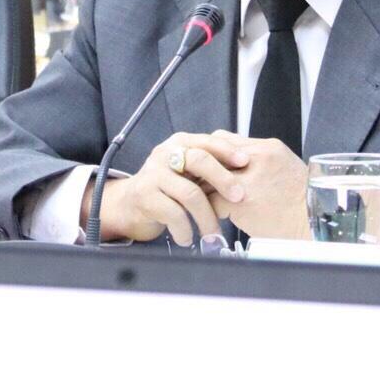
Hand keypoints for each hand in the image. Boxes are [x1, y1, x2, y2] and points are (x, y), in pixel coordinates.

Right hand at [81, 133, 247, 245]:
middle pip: (200, 160)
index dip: (229, 152)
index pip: (208, 141)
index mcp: (181, 143)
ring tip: (214, 234)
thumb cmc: (168, 188)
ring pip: (190, 193)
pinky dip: (185, 229)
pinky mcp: (145, 195)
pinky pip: (173, 213)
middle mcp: (166, 153)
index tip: (247, 163)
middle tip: (239, 198)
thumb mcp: (190, 173)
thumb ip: (211, 167)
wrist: (130, 204)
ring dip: (207, 217)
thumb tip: (249, 171)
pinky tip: (188, 237)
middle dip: (224, 180)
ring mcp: (153, 173)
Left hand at [205, 131, 311, 239]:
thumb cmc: (303, 204)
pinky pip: (212, 201)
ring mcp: (248, 178)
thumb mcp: (286, 172)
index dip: (214, 155)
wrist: (316, 225)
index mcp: (269, 149)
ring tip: (205, 201)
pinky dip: (211, 210)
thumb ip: (261, 164)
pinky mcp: (240, 200)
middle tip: (198, 182)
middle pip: (213, 153)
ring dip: (205, 189)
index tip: (209, 168)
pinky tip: (216, 218)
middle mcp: (257, 158)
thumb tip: (238, 166)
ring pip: (209, 176)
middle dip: (204, 169)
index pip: (225, 140)